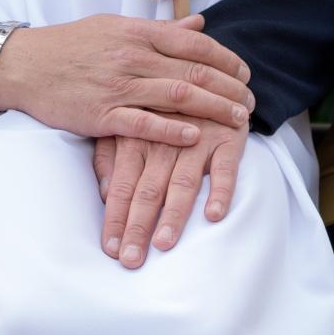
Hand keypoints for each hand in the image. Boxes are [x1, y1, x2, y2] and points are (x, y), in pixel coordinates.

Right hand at [0, 13, 254, 148]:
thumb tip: (199, 24)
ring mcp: (117, 86)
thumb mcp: (115, 26)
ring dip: (213, 109)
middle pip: (193, 71)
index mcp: (136, 32)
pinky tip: (195, 136)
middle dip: (229, 88)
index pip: (193, 43)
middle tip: (251, 104)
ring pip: (177, 96)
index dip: (225, 59)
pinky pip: (143, 124)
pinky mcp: (101, 115)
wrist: (23, 65)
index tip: (245, 74)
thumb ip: (159, 30)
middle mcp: (131, 56)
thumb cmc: (70, 45)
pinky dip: (171, 130)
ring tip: (237, 121)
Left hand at [92, 120, 244, 267]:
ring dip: (173, 214)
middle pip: (147, 189)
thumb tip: (105, 193)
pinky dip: (220, 191)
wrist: (206, 74)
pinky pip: (225, 168)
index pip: (122, 186)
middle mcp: (163, 141)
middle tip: (131, 260)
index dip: (115, 218)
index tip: (110, 249)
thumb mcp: (127, 123)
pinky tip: (213, 215)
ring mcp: (197, 139)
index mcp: (135, 139)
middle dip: (138, 226)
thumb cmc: (159, 108)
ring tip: (164, 244)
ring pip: (182, 181)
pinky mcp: (228, 138)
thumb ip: (110, 156)